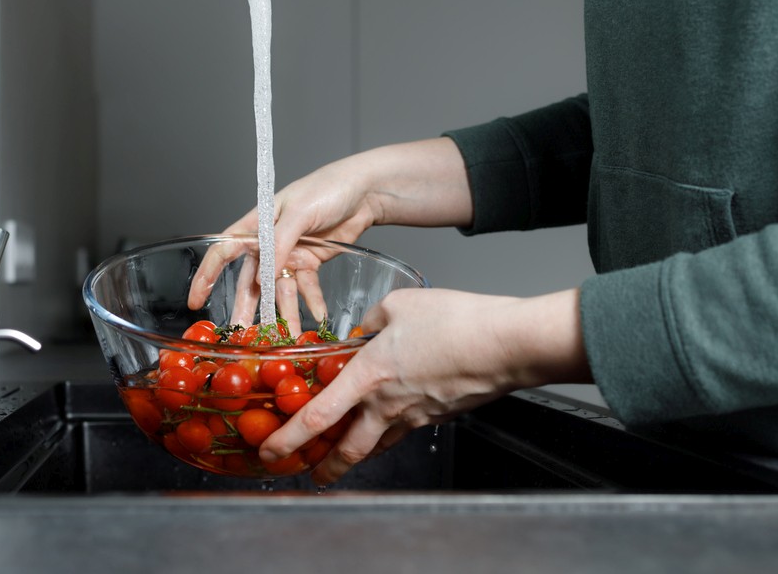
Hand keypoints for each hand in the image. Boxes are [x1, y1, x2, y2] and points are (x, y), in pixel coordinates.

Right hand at [187, 138, 473, 325]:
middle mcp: (270, 241)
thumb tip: (262, 276)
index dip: (207, 275)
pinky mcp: (311, 261)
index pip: (224, 250)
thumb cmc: (329, 187)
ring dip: (283, 312)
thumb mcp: (301, 212)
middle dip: (247, 307)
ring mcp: (291, 253)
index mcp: (259, 224)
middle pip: (252, 279)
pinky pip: (306, 287)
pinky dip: (311, 302)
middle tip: (242, 334)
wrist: (366, 190)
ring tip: (287, 336)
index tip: (196, 301)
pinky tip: (317, 317)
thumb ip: (280, 243)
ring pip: (280, 289)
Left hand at [258, 286, 589, 484]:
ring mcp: (416, 414)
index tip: (271, 450)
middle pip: (347, 448)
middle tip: (309, 474)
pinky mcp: (438, 414)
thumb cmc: (457, 321)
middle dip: (323, 466)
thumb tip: (364, 328)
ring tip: (342, 458)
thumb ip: (373, 318)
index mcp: (369, 375)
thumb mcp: (401, 303)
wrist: (506, 345)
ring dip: (355, 455)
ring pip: (377, 444)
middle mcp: (388, 404)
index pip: (318, 415)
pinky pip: (405, 429)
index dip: (288, 438)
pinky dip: (389, 431)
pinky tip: (390, 420)